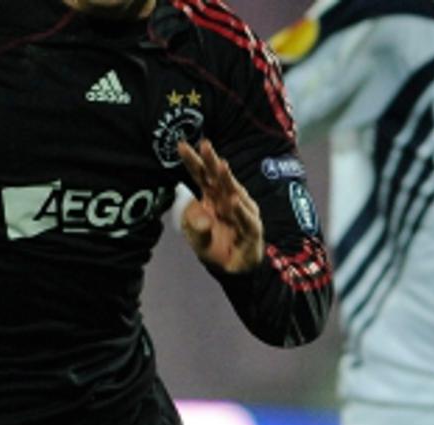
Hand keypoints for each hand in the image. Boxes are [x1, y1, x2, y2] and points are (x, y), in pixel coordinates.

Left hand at [177, 138, 264, 272]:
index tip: (181, 146)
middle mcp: (227, 200)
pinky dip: (239, 211)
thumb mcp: (197, 240)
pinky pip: (245, 219)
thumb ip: (195, 228)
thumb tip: (198, 216)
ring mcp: (242, 212)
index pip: (201, 177)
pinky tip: (232, 201)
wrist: (233, 270)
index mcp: (211, 198)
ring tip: (221, 165)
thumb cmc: (215, 248)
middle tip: (204, 144)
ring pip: (234, 192)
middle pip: (218, 178)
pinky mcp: (252, 229)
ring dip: (227, 179)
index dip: (192, 162)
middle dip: (211, 161)